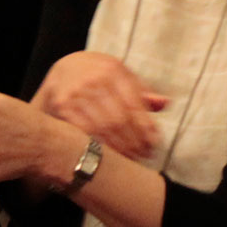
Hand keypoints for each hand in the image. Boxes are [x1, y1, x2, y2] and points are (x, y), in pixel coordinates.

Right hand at [31, 51, 164, 160]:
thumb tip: (164, 103)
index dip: (146, 126)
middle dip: (135, 141)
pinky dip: (99, 145)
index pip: (134, 103)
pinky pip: (84, 132)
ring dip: (120, 148)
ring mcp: (75, 93)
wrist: (62, 71)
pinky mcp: (61, 106)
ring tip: (131, 158)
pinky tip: (109, 154)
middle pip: (119, 119)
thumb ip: (142, 91)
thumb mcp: (120, 75)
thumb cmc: (99, 76)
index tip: (154, 143)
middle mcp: (93, 79)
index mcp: (113, 69)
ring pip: (103, 128)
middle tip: (144, 155)